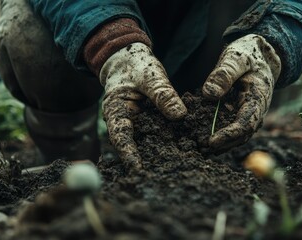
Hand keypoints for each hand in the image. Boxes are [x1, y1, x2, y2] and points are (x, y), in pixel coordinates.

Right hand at [100, 43, 186, 169]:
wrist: (129, 60)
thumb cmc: (135, 65)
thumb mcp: (150, 75)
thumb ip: (163, 94)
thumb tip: (180, 114)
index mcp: (116, 111)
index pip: (120, 136)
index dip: (128, 153)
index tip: (138, 168)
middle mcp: (124, 122)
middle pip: (134, 146)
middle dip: (146, 161)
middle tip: (162, 177)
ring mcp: (137, 124)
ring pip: (147, 143)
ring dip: (159, 154)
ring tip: (177, 170)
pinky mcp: (149, 123)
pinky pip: (158, 135)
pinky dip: (169, 142)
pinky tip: (185, 151)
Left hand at [202, 34, 280, 151]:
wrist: (259, 56)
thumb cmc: (247, 54)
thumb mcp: (236, 57)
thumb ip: (224, 73)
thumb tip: (209, 94)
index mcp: (258, 98)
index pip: (246, 124)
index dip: (229, 135)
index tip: (211, 141)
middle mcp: (257, 111)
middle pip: (242, 135)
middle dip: (222, 144)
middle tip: (200, 148)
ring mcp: (250, 114)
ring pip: (237, 136)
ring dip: (221, 145)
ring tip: (199, 148)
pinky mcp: (241, 114)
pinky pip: (232, 129)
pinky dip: (220, 136)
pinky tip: (202, 139)